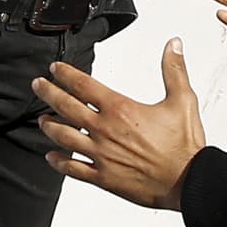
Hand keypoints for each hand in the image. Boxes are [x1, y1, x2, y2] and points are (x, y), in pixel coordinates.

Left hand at [32, 42, 205, 208]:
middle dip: (48, 93)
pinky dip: (59, 162)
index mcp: (120, 109)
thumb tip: (173, 45)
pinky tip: (52, 157)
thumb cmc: (184, 146)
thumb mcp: (183, 101)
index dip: (65, 74)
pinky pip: (73, 168)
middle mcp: (104, 130)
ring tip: (42, 120)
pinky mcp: (103, 177)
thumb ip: (174, 70)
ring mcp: (101, 155)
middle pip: (66, 107)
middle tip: (38, 85)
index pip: (83, 85)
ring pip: (64, 137)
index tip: (55, 68)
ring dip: (49, 126)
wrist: (188, 182)